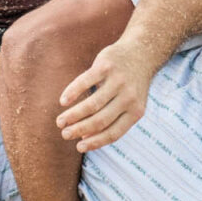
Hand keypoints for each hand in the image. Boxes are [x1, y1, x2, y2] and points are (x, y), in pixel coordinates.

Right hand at [56, 38, 155, 152]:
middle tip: (64, 135)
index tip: (79, 147)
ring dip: (73, 115)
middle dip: (79, 130)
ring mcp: (118, 81)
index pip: (114, 133)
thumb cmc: (130, 85)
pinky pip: (85, 82)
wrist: (141, 53)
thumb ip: (111, 121)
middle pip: (100, 120)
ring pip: (91, 104)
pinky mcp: (106, 66)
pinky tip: (63, 101)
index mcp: (136, 111)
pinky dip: (72, 92)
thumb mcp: (129, 104)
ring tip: (60, 122)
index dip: (95, 142)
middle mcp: (129, 97)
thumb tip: (84, 140)